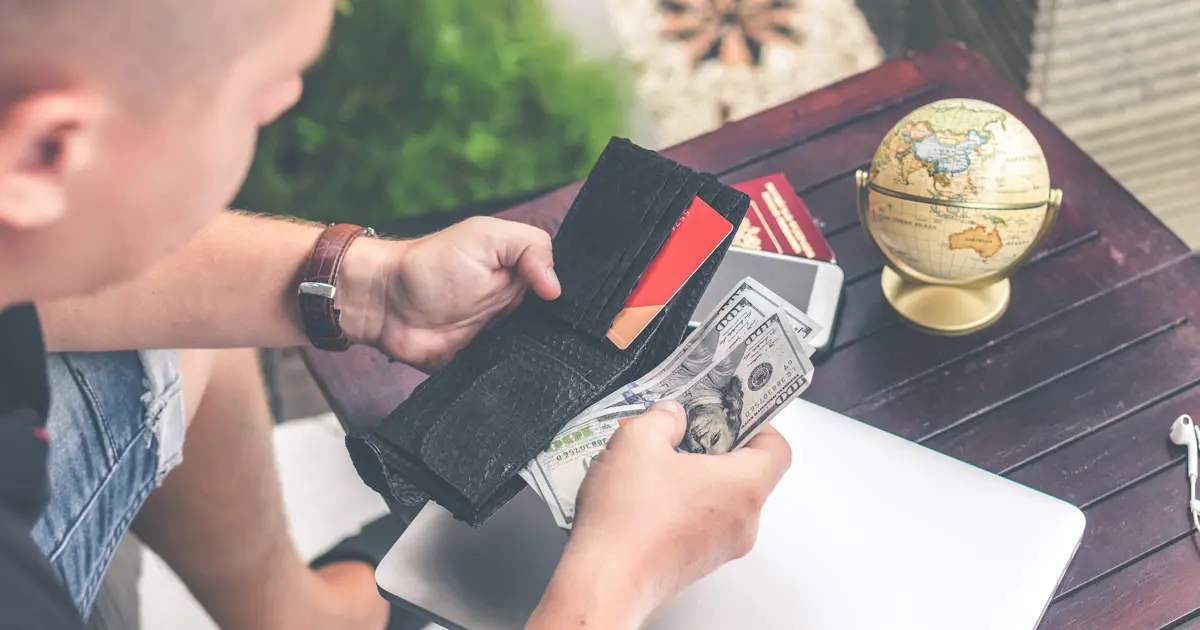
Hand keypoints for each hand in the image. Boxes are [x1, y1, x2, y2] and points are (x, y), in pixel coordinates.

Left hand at [348, 217, 560, 371]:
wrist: (385, 304)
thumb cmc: (432, 263)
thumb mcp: (486, 236)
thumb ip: (530, 248)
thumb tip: (557, 288)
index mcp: (524, 275)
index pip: (564, 290)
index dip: (575, 300)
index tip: (587, 312)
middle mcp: (519, 308)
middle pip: (557, 326)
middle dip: (566, 334)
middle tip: (577, 343)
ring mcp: (503, 338)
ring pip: (539, 354)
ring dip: (543, 358)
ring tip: (557, 363)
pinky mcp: (486, 366)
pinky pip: (511, 377)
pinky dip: (518, 379)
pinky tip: (530, 380)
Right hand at [527, 401, 791, 627]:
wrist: (604, 581)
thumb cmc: (627, 521)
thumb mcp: (637, 440)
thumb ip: (662, 418)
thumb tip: (671, 415)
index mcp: (743, 487)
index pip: (777, 449)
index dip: (757, 424)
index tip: (731, 412)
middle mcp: (741, 522)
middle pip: (747, 474)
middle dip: (714, 448)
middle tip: (685, 430)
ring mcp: (719, 547)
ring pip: (720, 500)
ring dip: (693, 477)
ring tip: (655, 463)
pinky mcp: (694, 563)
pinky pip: (700, 523)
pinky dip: (680, 504)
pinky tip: (643, 495)